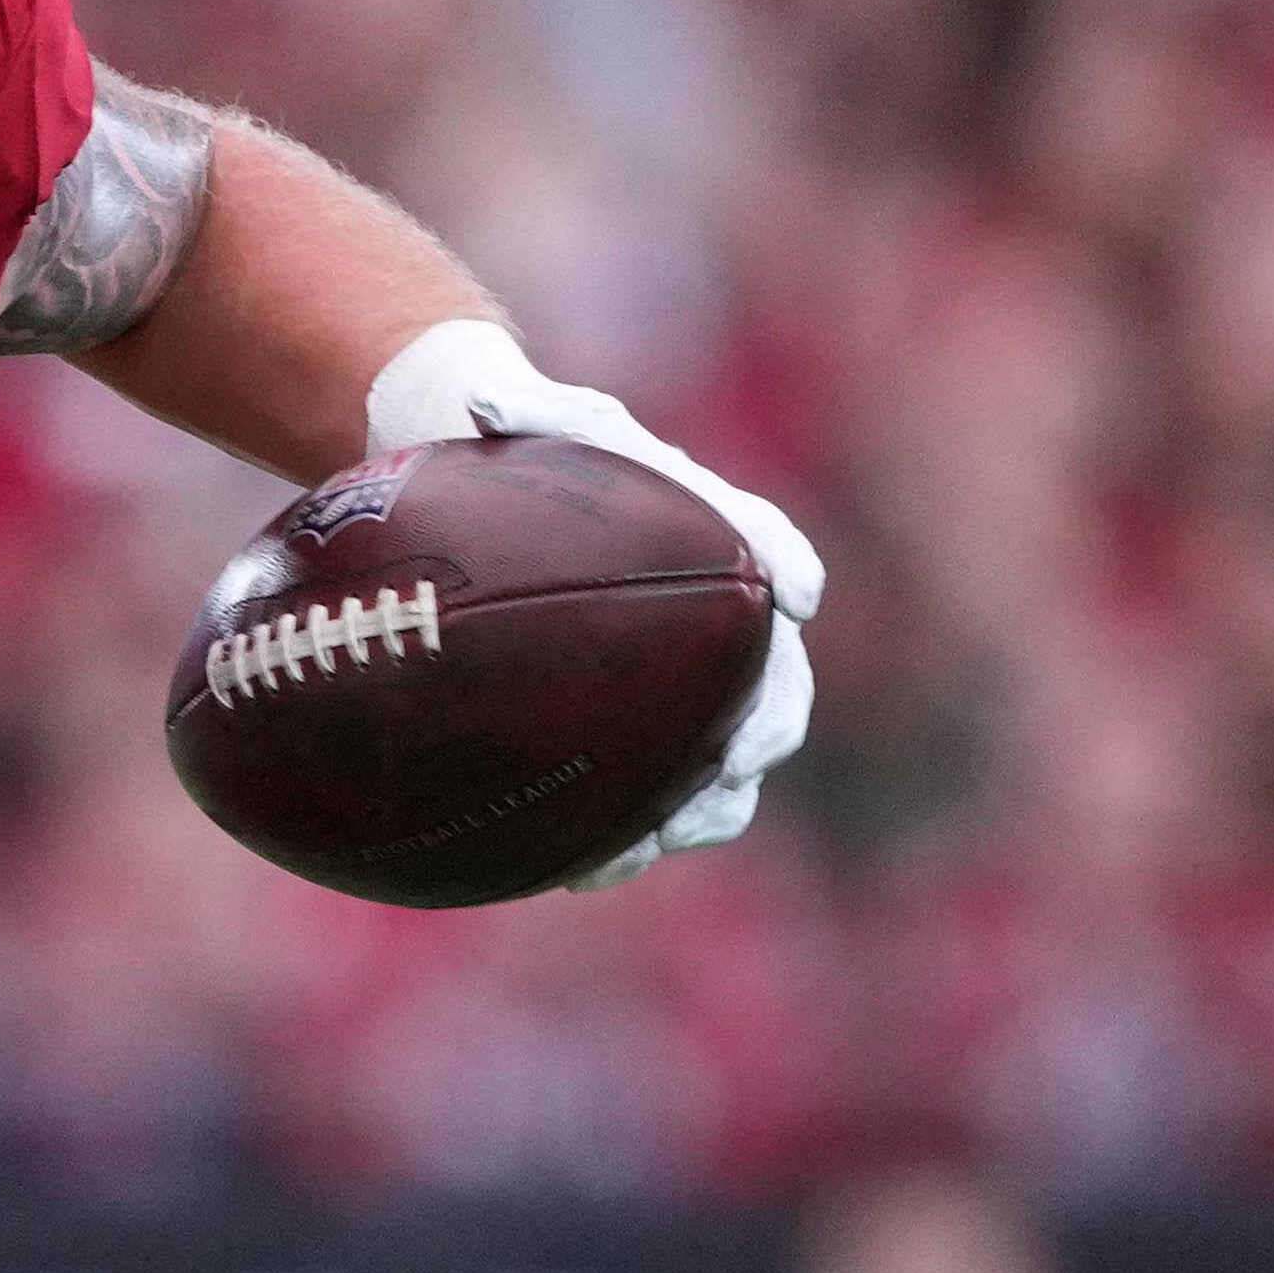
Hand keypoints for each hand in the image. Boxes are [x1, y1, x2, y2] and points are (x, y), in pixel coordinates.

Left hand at [375, 323, 821, 888]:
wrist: (479, 482)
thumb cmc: (512, 443)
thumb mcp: (517, 414)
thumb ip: (518, 408)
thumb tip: (484, 400)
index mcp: (711, 533)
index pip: (768, 550)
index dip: (789, 571)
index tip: (795, 596)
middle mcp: (713, 619)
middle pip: (771, 684)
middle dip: (760, 731)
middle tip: (732, 766)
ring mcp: (680, 685)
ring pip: (721, 763)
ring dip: (703, 809)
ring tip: (657, 843)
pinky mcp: (630, 736)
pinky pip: (645, 799)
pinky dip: (624, 837)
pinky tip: (575, 872)